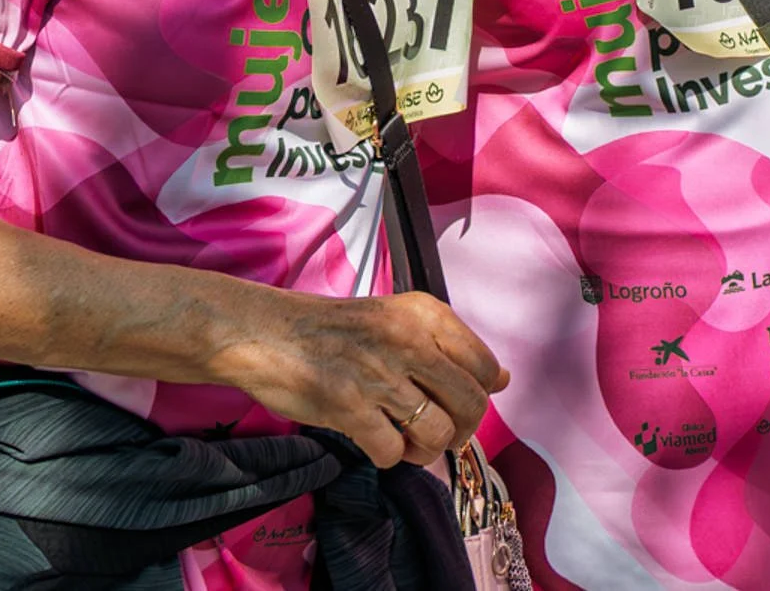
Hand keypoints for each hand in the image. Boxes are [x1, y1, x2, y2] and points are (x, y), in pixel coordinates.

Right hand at [230, 290, 508, 467]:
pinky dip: (389, 456)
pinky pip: (394, 452)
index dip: (480, 395)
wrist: (266, 332)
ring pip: (437, 433)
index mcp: (424, 314)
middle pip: (470, 404)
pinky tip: (375, 440)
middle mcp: (408, 340)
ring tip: (407, 439)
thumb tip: (503, 381)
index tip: (457, 403)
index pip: (485, 366)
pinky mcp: (349, 407)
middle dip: (461, 430)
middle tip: (440, 432)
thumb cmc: (335, 330)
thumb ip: (449, 347)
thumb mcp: (396, 319)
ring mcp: (379, 374)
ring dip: (426, 449)